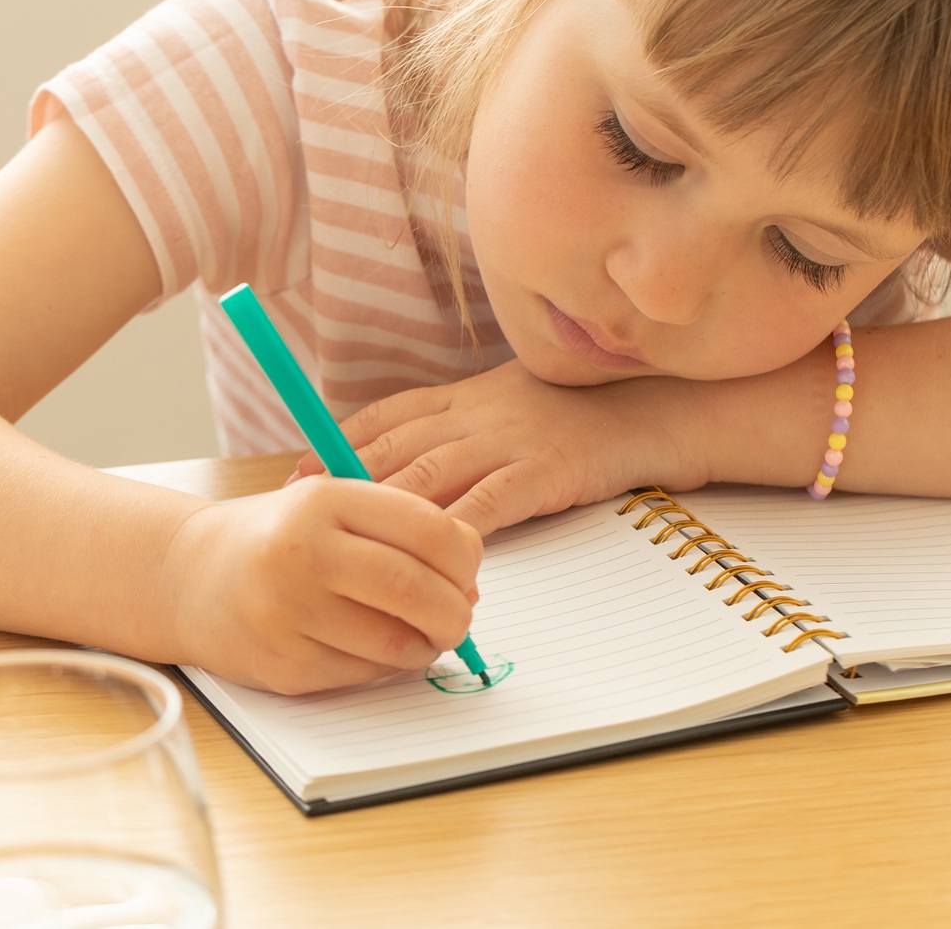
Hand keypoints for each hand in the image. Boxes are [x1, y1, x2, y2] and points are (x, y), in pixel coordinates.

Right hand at [162, 476, 482, 694]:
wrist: (190, 576)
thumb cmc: (280, 538)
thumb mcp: (334, 506)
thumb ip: (402, 529)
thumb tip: (470, 584)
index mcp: (326, 499)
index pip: (428, 528)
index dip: (465, 558)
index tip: (467, 571)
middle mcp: (303, 551)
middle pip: (416, 589)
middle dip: (455, 611)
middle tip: (458, 617)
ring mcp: (288, 611)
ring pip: (396, 642)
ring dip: (425, 646)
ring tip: (419, 634)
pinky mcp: (282, 664)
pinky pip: (362, 674)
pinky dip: (383, 666)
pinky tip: (370, 647)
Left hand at [293, 360, 708, 534]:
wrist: (651, 403)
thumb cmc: (582, 408)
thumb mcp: (510, 399)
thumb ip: (465, 421)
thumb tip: (418, 454)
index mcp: (465, 394)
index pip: (385, 415)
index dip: (336, 443)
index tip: (298, 471)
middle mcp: (476, 413)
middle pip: (393, 447)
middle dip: (342, 482)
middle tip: (301, 516)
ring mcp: (508, 440)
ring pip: (429, 476)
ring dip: (384, 514)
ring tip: (347, 545)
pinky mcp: (542, 470)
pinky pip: (487, 503)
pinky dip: (452, 531)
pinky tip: (428, 557)